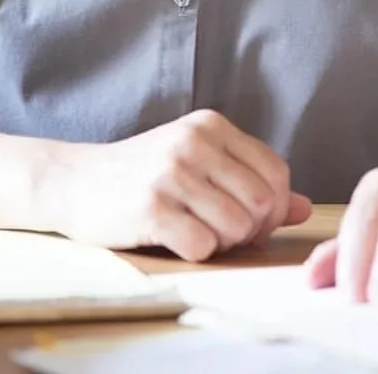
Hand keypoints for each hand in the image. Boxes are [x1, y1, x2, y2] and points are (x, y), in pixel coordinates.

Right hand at [46, 109, 311, 261]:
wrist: (75, 180)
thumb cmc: (142, 173)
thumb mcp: (197, 162)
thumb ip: (250, 180)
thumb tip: (303, 207)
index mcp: (210, 125)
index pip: (276, 172)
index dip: (272, 206)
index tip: (249, 218)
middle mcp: (193, 142)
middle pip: (262, 203)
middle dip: (250, 229)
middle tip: (221, 230)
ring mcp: (171, 173)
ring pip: (237, 227)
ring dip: (222, 243)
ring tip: (196, 230)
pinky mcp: (151, 207)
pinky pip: (203, 246)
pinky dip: (196, 252)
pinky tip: (175, 238)